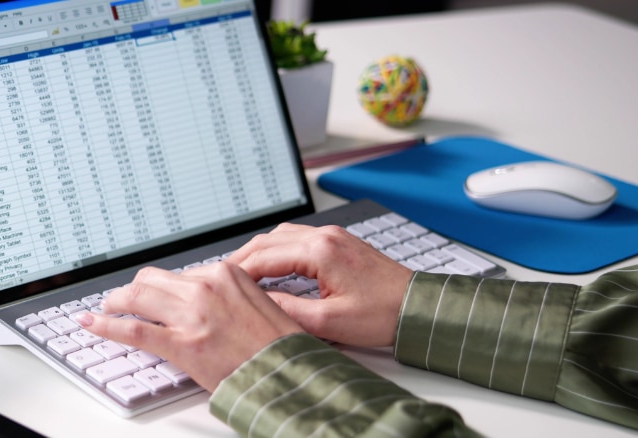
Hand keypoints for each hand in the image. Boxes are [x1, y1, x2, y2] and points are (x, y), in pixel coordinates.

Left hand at [76, 263, 303, 391]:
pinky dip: (106, 325)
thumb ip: (226, 295)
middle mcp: (205, 288)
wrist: (289, 374)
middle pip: (151, 279)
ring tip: (105, 309)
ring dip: (115, 302)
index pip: (178, 274)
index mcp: (225, 273)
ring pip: (137, 297)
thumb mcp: (257, 304)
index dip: (160, 286)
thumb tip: (199, 299)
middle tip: (121, 299)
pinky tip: (91, 323)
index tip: (151, 293)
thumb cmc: (279, 346)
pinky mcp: (181, 343)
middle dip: (132, 289)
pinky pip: (132, 329)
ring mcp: (191, 315)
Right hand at [226, 223, 413, 346]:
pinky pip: (296, 238)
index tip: (219, 285)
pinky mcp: (338, 242)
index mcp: (320, 251)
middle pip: (266, 240)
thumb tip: (257, 303)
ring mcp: (332, 236)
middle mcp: (325, 236)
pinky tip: (270, 266)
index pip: (263, 256)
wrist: (418, 308)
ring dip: (258, 252)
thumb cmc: (384, 315)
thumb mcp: (329, 322)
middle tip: (221, 279)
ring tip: (241, 274)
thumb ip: (287, 310)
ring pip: (279, 236)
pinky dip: (276, 250)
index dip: (237, 272)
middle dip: (240, 259)